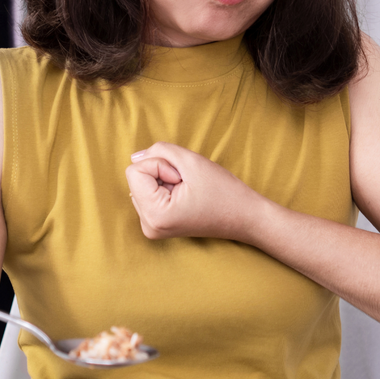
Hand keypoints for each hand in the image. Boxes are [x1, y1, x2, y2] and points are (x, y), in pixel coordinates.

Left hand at [125, 142, 264, 240]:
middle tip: (189, 186)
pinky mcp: (157, 225)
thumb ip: (159, 151)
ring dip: (164, 180)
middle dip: (162, 173)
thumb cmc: (223, 191)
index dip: (161, 166)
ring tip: (188, 192)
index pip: (135, 171)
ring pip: (143, 184)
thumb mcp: (190, 160)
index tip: (183, 179)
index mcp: (154, 216)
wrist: (244, 217)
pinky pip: (149, 194)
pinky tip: (185, 197)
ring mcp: (152, 228)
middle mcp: (148, 226)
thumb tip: (135, 157)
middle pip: (137, 178)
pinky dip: (165, 189)